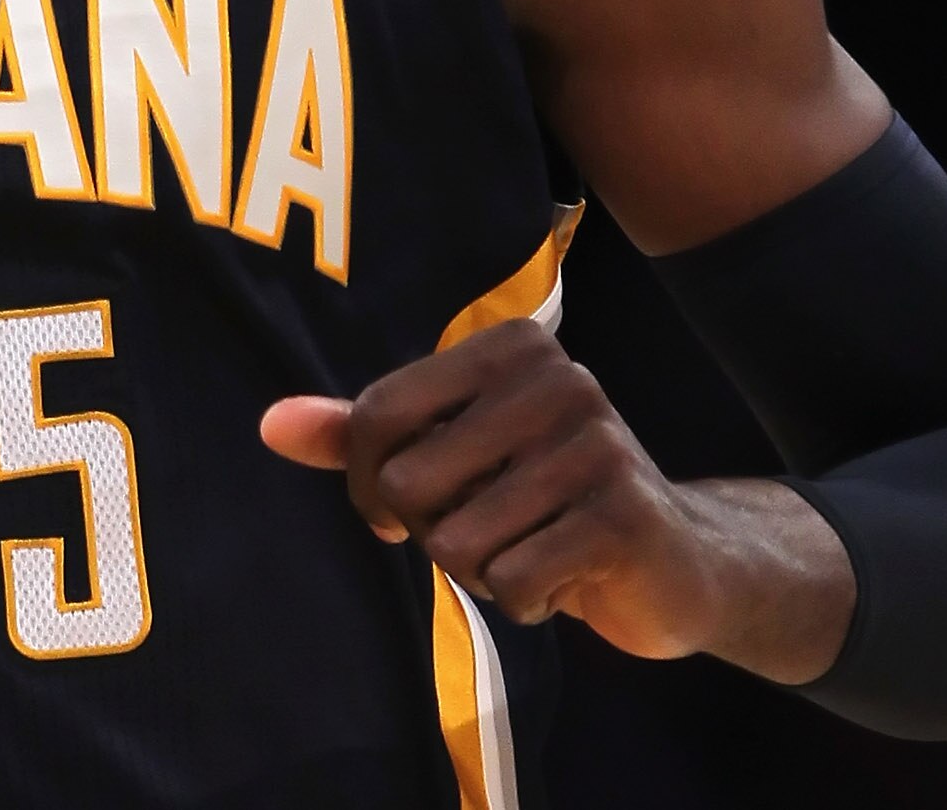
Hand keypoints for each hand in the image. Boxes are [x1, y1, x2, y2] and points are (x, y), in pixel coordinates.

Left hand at [260, 320, 851, 681]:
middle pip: (410, 484)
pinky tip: (562, 579)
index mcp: (508, 347)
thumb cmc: (539, 498)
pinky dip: (523, 601)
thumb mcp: (451, 455)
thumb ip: (362, 434)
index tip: (400, 506)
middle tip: (487, 529)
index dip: (370, 482)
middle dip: (430, 532)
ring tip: (529, 549)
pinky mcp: (623, 518)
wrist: (676, 560)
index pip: (376, 416)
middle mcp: (559, 379)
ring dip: (481, 572)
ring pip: (457, 543)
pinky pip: (513, 582)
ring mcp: (598, 446)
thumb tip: (271, 423)